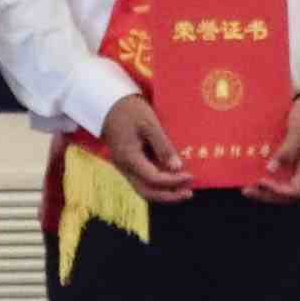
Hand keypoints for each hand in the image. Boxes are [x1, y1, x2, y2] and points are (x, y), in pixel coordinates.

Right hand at [98, 90, 192, 204]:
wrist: (109, 104)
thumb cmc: (130, 111)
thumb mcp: (149, 125)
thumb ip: (163, 147)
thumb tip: (177, 168)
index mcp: (129, 158)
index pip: (154, 179)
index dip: (173, 181)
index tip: (190, 175)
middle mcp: (125, 167)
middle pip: (147, 192)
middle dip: (169, 196)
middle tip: (189, 193)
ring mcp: (124, 167)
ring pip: (144, 189)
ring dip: (164, 193)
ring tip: (183, 190)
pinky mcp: (128, 164)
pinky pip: (142, 181)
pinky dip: (158, 185)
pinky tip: (171, 179)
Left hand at [246, 90, 299, 201]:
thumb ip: (288, 149)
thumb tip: (270, 168)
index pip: (295, 191)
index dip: (277, 191)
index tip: (261, 181)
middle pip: (285, 193)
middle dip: (265, 194)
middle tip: (246, 189)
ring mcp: (294, 164)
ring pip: (278, 184)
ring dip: (262, 186)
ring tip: (244, 183)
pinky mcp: (286, 156)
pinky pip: (274, 170)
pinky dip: (262, 173)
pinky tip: (248, 169)